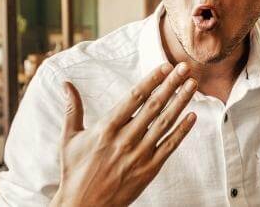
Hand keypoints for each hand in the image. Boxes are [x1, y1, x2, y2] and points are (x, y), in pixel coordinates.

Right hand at [51, 63, 197, 206]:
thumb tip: (66, 84)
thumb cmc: (74, 171)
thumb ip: (72, 109)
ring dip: (180, 102)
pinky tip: (193, 116)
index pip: (134, 97)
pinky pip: (169, 146)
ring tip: (192, 85)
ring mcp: (139, 155)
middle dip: (171, 84)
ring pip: (164, 123)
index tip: (165, 66)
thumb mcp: (69, 138)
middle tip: (185, 68)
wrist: (83, 206)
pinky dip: (182, 131)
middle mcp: (125, 139)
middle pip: (153, 106)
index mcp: (106, 128)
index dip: (152, 80)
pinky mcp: (149, 170)